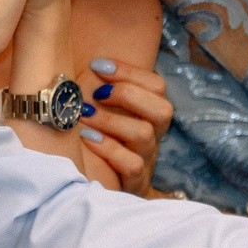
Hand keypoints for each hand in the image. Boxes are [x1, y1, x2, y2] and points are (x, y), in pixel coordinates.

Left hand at [77, 61, 169, 194]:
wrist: (106, 189)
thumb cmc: (100, 140)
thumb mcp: (104, 111)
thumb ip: (101, 87)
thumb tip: (85, 59)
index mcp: (149, 114)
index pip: (156, 85)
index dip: (129, 72)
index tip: (97, 66)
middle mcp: (153, 135)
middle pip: (163, 109)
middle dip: (127, 94)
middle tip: (97, 92)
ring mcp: (146, 158)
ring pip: (144, 134)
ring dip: (110, 120)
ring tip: (84, 115)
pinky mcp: (134, 182)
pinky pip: (131, 164)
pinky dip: (107, 148)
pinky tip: (86, 138)